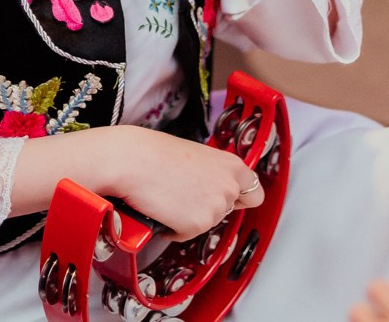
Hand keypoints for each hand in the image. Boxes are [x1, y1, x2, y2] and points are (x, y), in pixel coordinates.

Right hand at [93, 125, 263, 240]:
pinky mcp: (198, 225)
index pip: (254, 193)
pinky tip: (163, 209)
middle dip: (207, 208)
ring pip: (206, 223)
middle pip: (227, 211)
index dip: (240, 199)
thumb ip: (215, 174)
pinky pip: (186, 235)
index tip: (230, 200)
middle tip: (184, 195)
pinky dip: (173, 229)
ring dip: (188, 217)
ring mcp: (216, 207)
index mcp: (233, 166)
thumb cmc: (156, 154)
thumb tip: (214, 189)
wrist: (133, 161)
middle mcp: (230, 187)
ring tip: (169, 197)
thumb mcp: (198, 157)